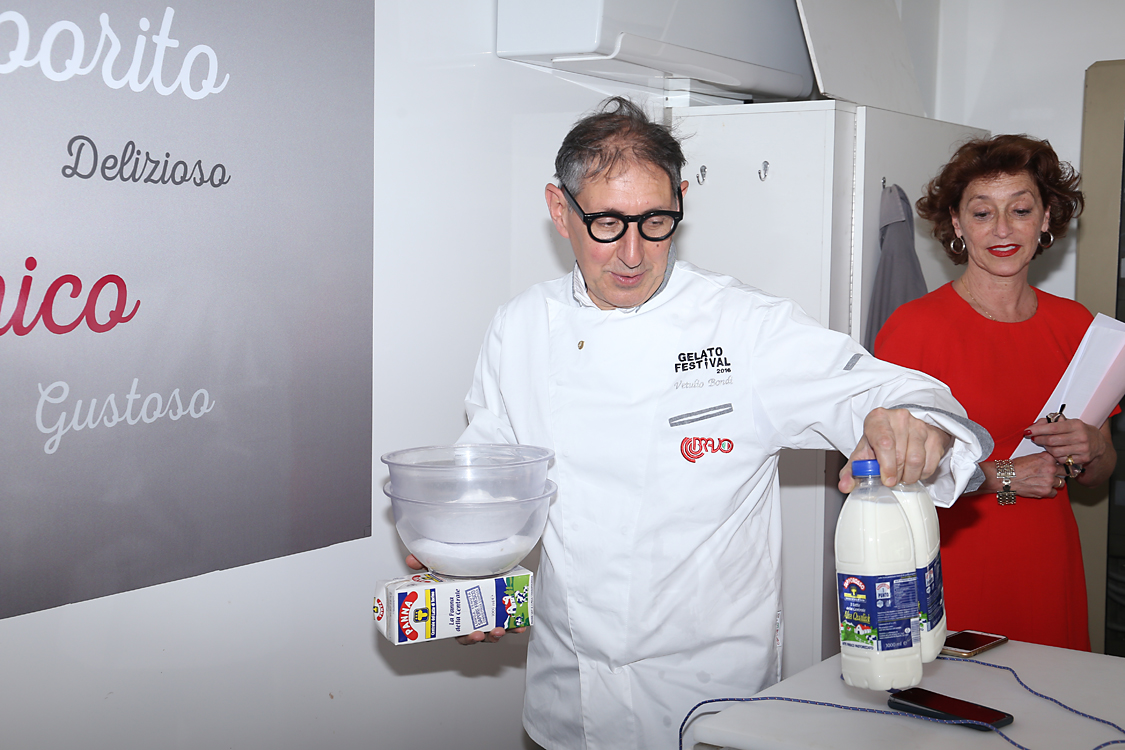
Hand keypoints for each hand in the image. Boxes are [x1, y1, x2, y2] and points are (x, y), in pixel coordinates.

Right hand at [403, 554, 526, 644]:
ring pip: (494, 630)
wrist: (475, 563)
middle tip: (489, 632)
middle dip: (485, 637)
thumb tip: (412, 560)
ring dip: (500, 632)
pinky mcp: (502, 608)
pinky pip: (510, 620)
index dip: (466, 637)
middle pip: (479, 635)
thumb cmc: (455, 573)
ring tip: (503, 628)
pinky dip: (516, 624)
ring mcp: (489, 614)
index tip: (473, 634)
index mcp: (458, 614)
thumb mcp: (439, 569)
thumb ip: (425, 564)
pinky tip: (521, 624)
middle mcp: (474, 617)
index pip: (460, 632)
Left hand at [838, 408, 952, 491]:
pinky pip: (931, 463)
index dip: (886, 466)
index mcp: (877, 419)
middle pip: (900, 455)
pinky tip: (913, 470)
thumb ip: (851, 472)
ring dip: (909, 476)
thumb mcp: (862, 455)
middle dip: (896, 474)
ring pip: (917, 460)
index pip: (884, 443)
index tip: (887, 480)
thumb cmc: (878, 443)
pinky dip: (922, 474)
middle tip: (892, 479)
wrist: (899, 432)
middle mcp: (899, 418)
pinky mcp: (934, 435)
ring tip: (902, 476)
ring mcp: (919, 425)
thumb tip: (845, 486)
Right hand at [1005, 452, 1065, 498]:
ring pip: (1061, 482)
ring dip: (1055, 482)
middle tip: (1056, 474)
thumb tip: (1052, 461)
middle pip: (1065, 471)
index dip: (1060, 463)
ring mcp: (1049, 480)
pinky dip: (1049, 491)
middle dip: (1061, 472)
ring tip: (1046, 482)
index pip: (1062, 459)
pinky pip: (1054, 492)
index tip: (1060, 465)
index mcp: (1047, 457)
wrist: (1005, 477)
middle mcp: (1051, 468)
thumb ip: (1044, 458)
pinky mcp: (1046, 491)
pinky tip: (1042, 488)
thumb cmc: (1014, 466)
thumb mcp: (1031, 456)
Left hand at [1024, 416, 1105, 467]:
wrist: (1098, 443)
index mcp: (1076, 425)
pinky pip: (1062, 459)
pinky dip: (1056, 456)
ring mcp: (1082, 449)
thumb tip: (1034, 426)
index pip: (1053, 427)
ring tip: (1046, 444)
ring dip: (1047, 448)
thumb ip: (1051, 423)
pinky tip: (1056, 451)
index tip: (1028, 431)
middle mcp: (1081, 437)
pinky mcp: (1083, 459)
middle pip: (1052, 441)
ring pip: (1055, 451)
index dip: (1038, 430)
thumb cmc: (1079, 431)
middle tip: (1035, 438)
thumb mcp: (1068, 423)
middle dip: (1039, 439)